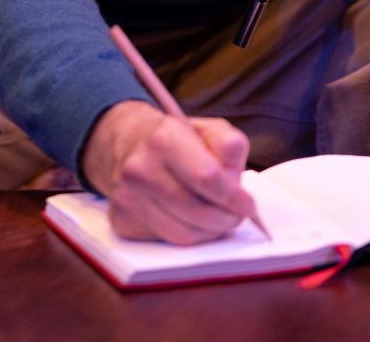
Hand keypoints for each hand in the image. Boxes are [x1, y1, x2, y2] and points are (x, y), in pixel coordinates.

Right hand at [80, 100, 257, 244]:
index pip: (207, 178)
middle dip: (226, 219)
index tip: (248, 205)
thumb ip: (230, 147)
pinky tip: (192, 220)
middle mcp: (140, 168)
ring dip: (209, 232)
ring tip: (218, 219)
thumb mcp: (209, 129)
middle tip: (236, 216)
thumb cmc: (177, 138)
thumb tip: (235, 181)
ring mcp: (127, 196)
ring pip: (183, 234)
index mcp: (165, 138)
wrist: (130, 143)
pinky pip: (166, 240)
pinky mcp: (121, 219)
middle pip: (197, 212)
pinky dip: (188, 236)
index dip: (234, 197)